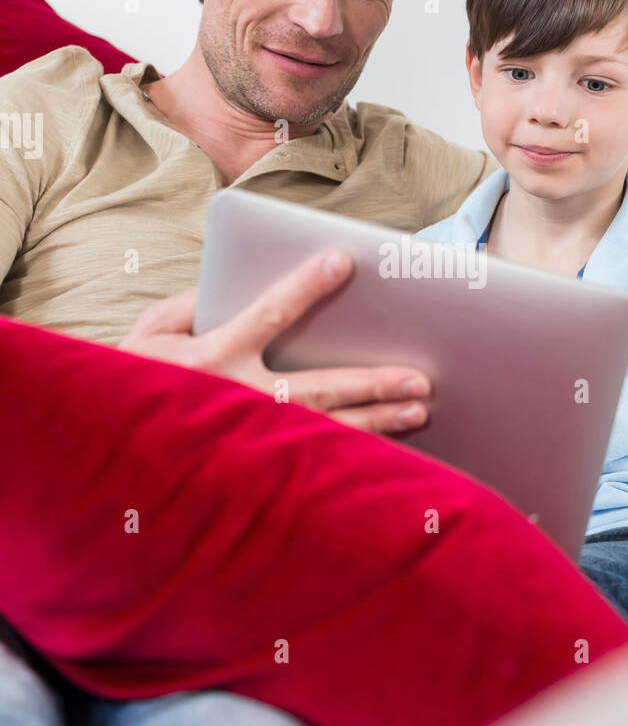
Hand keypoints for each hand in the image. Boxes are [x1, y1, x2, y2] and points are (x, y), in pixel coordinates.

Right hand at [117, 250, 431, 433]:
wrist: (108, 443)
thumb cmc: (132, 376)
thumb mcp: (152, 330)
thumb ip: (196, 304)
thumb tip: (243, 287)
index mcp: (210, 358)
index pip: (267, 315)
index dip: (305, 286)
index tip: (343, 260)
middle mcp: (235, 400)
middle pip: (316, 390)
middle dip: (370, 383)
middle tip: (420, 378)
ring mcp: (247, 438)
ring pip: (324, 431)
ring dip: (374, 420)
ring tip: (418, 410)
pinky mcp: (251, 464)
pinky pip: (311, 459)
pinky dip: (350, 457)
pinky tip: (387, 450)